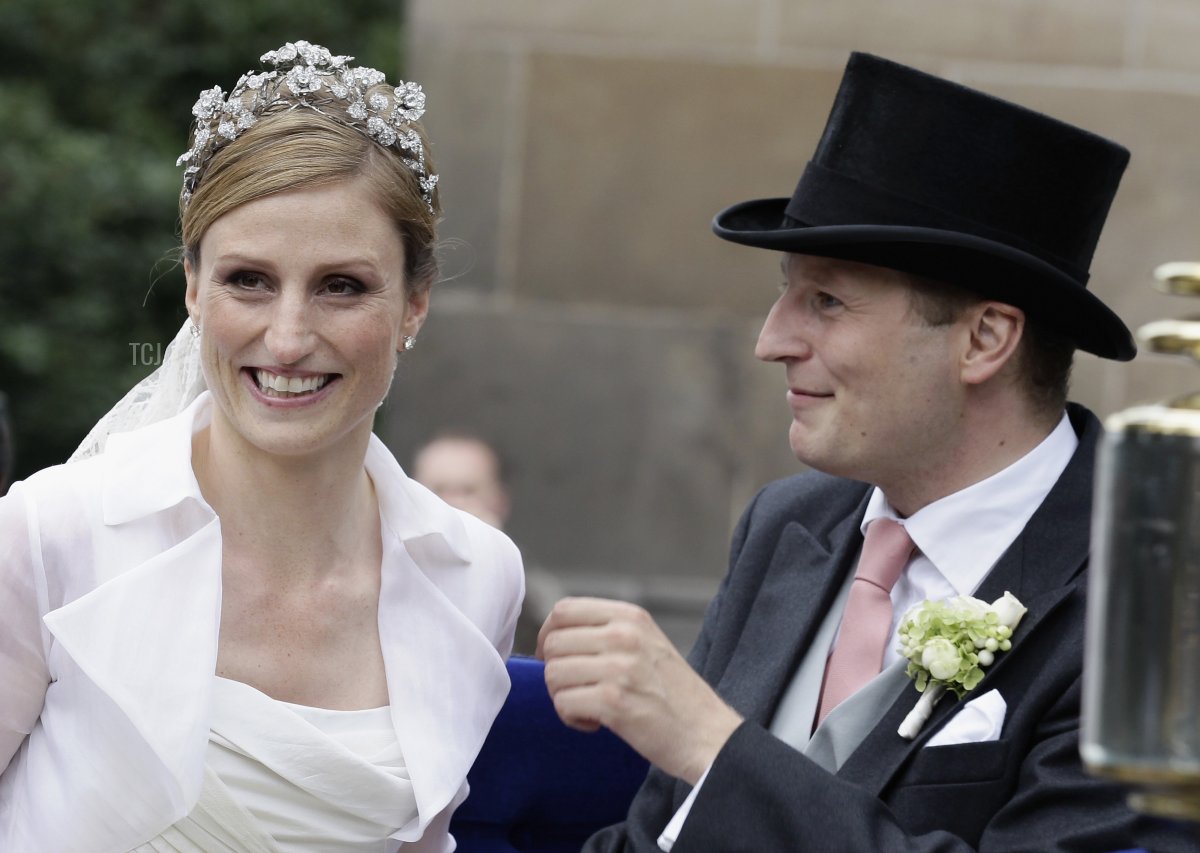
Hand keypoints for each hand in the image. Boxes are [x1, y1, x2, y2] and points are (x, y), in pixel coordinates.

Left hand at [537, 596, 742, 784]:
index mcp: (631, 616)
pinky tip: (596, 723)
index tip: (555, 656)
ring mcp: (619, 668)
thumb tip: (553, 637)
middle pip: (553, 643)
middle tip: (578, 689)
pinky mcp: (614, 702)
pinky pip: (564, 703)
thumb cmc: (674, 694)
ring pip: (553, 674)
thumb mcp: (646, 643)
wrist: (708, 734)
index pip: (564, 610)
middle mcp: (624, 635)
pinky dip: (572, 718)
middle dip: (556, 671)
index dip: (548, 634)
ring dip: (563, 697)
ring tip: (590, 707)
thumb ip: (607, 631)